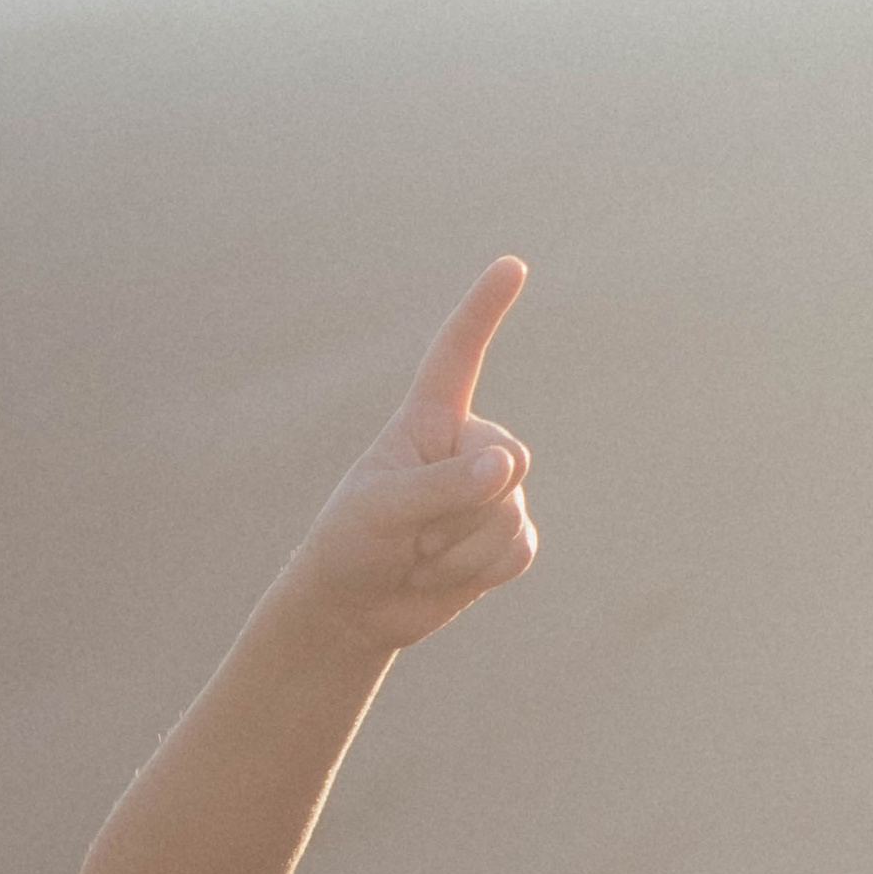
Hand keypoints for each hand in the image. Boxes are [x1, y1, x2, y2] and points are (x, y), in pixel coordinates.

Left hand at [289, 257, 536, 655]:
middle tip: (411, 533)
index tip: (511, 265)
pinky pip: (520, 548)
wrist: (356, 608)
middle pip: (506, 458)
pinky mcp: (508, 537)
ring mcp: (493, 492)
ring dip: (460, 550)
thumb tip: (509, 467)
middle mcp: (467, 446)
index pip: (458, 354)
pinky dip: (480, 572)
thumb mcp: (381, 510)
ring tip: (419, 556)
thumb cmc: (353, 543)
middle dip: (460, 507)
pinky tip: (444, 574)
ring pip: (510, 511)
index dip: (483, 310)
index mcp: (428, 419)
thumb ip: (441, 485)